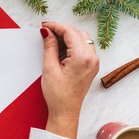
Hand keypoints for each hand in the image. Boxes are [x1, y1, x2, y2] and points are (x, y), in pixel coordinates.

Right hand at [40, 22, 98, 138]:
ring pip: (81, 39)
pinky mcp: (91, 66)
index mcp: (83, 58)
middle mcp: (92, 58)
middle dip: (62, 30)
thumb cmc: (58, 94)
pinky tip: (60, 51)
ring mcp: (94, 62)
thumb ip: (50, 46)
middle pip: (77, 33)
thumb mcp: (49, 68)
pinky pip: (83, 48)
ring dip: (67, 38)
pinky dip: (72, 45)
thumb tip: (47, 32)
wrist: (65, 112)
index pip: (70, 32)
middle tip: (46, 33)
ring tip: (52, 44)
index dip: (55, 26)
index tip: (44, 26)